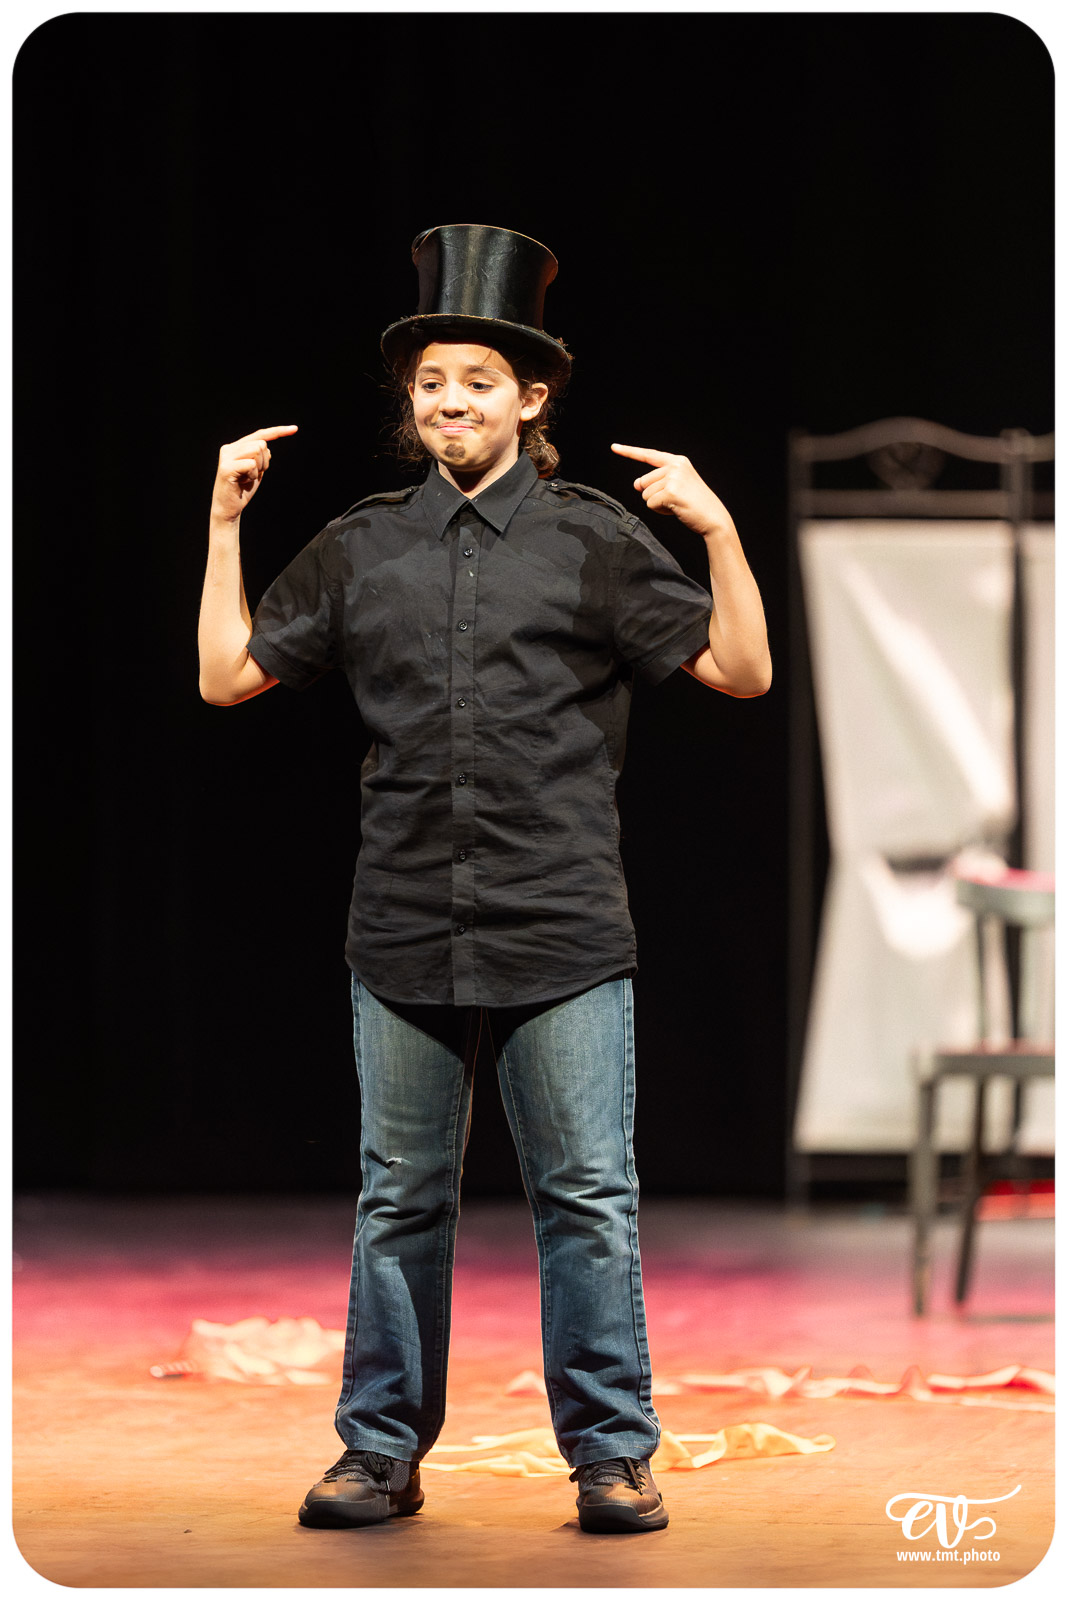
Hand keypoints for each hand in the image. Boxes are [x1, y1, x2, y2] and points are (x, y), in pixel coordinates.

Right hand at [211, 424, 298, 520]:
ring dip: (258, 468)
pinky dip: (253, 475)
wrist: (229, 509)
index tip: (295, 429)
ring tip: (247, 478)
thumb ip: (261, 458)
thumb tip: (267, 449)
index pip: (259, 435)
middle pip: (261, 443)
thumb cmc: (242, 490)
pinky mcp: (226, 467)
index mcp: (236, 447)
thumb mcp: (256, 471)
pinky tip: (243, 482)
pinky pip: (251, 464)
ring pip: (257, 450)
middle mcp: (229, 448)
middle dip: (264, 462)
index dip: (278, 431)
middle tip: (253, 475)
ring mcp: (226, 457)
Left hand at [611, 442, 732, 535]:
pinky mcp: (670, 492)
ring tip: (676, 505)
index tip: (613, 446)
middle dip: (652, 495)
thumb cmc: (694, 504)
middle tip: (674, 500)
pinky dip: (660, 511)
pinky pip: (651, 504)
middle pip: (643, 482)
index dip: (629, 452)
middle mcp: (675, 466)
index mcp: (678, 461)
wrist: (714, 518)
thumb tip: (636, 484)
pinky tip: (675, 509)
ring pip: (645, 495)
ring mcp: (673, 478)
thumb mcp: (676, 487)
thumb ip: (656, 481)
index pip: (648, 455)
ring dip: (657, 505)